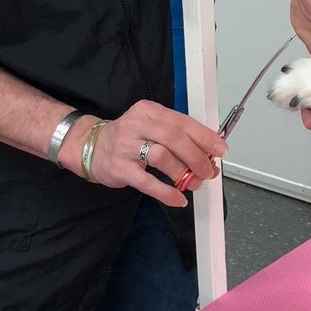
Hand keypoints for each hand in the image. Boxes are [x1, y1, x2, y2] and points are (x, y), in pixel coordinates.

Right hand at [59, 102, 225, 207]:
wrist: (90, 146)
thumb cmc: (127, 138)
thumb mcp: (150, 127)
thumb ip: (176, 136)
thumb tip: (207, 154)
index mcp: (149, 111)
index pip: (182, 122)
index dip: (204, 137)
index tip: (220, 149)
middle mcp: (137, 124)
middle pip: (174, 137)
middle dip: (197, 156)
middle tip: (208, 170)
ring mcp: (126, 146)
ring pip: (162, 156)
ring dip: (183, 172)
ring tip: (194, 183)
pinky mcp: (119, 168)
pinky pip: (147, 182)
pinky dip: (166, 192)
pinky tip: (178, 199)